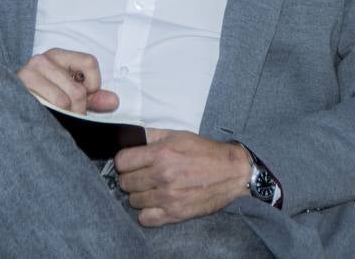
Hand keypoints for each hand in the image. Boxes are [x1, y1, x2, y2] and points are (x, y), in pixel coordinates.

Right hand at [17, 48, 117, 115]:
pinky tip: (46, 118)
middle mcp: (41, 60)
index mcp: (57, 56)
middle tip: (68, 114)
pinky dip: (52, 119)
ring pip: (64, 102)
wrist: (9, 110)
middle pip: (78, 90)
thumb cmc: (42, 99)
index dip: (93, 85)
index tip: (86, 96)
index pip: (90, 62)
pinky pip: (47, 110)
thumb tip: (113, 101)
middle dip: (78, 109)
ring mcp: (28, 75)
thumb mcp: (71, 94)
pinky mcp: (18, 92)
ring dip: (65, 117)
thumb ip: (93, 97)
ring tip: (55, 117)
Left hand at [115, 131, 250, 226]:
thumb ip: (152, 135)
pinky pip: (145, 219)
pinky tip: (155, 204)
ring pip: (133, 201)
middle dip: (130, 178)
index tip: (131, 162)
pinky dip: (147, 213)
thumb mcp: (178, 135)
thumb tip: (131, 137)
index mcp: (161, 154)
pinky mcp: (175, 214)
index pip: (122, 161)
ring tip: (151, 189)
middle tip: (142, 176)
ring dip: (139, 195)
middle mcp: (162, 176)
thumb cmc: (205, 152)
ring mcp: (168, 197)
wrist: (232, 172)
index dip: (124, 161)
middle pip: (125, 182)